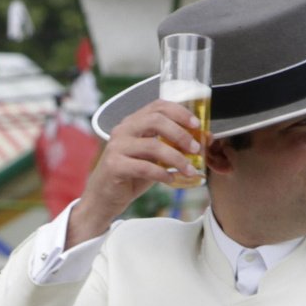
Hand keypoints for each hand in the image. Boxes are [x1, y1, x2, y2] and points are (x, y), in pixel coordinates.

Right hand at [68, 100, 204, 247]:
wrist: (103, 199)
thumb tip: (202, 141)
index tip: (196, 125)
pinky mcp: (114, 166)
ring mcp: (116, 147)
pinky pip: (145, 167)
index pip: (158, 106)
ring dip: (176, 158)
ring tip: (189, 170)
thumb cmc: (130, 177)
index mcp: (132, 123)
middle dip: (180, 134)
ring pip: (153, 146)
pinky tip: (171, 179)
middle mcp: (122, 130)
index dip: (180, 112)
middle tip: (195, 148)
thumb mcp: (153, 159)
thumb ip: (171, 148)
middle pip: (156, 120)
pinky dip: (162, 174)